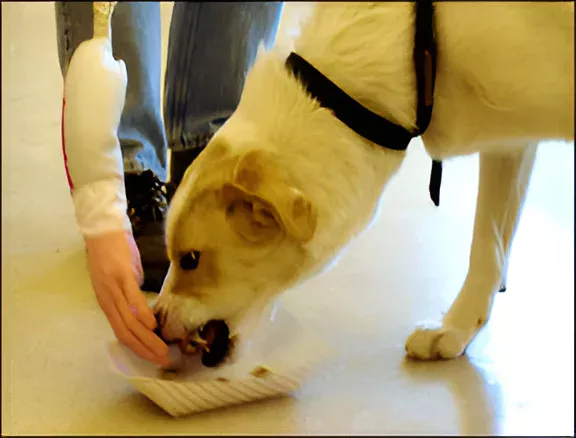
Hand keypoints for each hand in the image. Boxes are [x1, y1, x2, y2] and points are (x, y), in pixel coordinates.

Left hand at [85, 230, 170, 366]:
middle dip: (145, 350)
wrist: (103, 228)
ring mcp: (113, 289)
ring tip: (163, 350)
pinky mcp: (121, 276)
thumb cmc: (115, 250)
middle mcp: (107, 300)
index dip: (138, 348)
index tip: (154, 358)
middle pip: (125, 333)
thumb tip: (145, 304)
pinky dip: (142, 316)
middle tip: (163, 361)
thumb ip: (131, 292)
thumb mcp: (122, 277)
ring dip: (147, 340)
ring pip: (128, 322)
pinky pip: (131, 301)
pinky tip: (153, 325)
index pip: (121, 333)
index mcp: (107, 302)